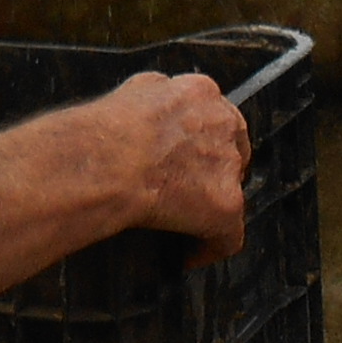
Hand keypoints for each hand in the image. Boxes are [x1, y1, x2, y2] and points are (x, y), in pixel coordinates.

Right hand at [98, 69, 250, 263]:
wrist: (110, 160)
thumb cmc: (110, 130)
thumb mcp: (134, 88)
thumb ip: (157, 93)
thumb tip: (154, 98)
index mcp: (201, 94)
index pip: (215, 118)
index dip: (201, 141)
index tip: (186, 155)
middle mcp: (223, 126)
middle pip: (231, 152)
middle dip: (212, 171)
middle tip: (186, 188)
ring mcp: (228, 167)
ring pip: (230, 191)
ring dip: (210, 205)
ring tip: (185, 221)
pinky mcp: (226, 206)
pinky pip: (227, 236)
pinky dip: (208, 247)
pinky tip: (190, 253)